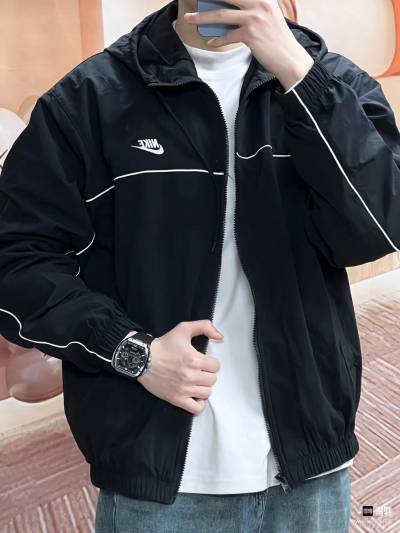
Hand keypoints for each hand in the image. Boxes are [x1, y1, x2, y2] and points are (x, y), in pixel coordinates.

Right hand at [137, 320, 222, 414]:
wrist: (142, 359)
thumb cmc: (164, 344)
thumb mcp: (184, 328)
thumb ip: (205, 327)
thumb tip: (220, 336)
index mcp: (194, 359)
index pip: (216, 366)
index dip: (211, 363)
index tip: (203, 361)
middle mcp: (190, 376)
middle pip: (212, 380)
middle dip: (207, 374)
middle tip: (198, 370)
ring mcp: (183, 389)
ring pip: (207, 393)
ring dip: (203, 387)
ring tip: (195, 381)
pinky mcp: (176, 399)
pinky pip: (196, 408)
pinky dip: (198, 403)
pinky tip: (194, 394)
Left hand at [184, 0, 313, 90]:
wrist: (289, 58)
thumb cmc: (277, 38)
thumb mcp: (269, 15)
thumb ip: (254, 6)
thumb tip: (230, 8)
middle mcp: (259, 3)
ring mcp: (255, 18)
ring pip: (221, 14)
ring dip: (202, 17)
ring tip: (189, 18)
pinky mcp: (251, 35)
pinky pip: (227, 36)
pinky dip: (217, 40)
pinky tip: (210, 42)